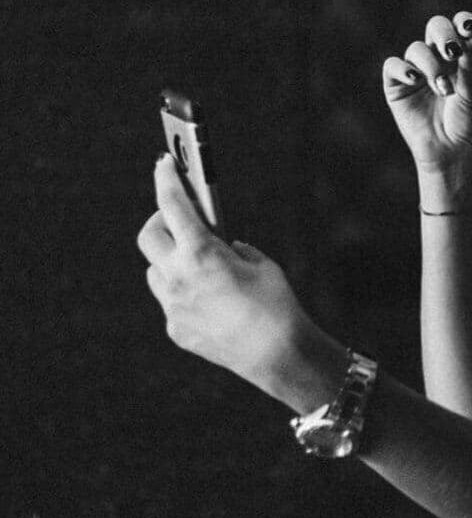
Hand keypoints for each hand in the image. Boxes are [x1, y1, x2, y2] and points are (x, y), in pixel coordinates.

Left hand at [138, 155, 310, 390]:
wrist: (276, 354)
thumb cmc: (276, 302)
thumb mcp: (260, 262)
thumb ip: (233, 248)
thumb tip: (220, 247)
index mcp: (200, 252)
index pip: (172, 204)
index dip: (166, 179)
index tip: (163, 163)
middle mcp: (177, 277)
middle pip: (149, 236)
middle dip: (161, 221)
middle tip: (181, 218)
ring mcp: (172, 306)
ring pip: (156, 271)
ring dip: (171, 259)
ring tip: (199, 261)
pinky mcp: (176, 328)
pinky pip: (171, 301)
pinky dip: (184, 291)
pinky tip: (210, 298)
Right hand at [382, 11, 471, 182]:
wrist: (453, 154)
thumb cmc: (468, 124)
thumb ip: (471, 62)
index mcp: (462, 57)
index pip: (460, 28)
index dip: (464, 22)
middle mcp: (438, 59)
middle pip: (435, 28)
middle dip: (444, 34)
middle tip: (453, 51)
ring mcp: (416, 72)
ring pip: (416, 48)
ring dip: (430, 65)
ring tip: (442, 89)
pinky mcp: (396, 87)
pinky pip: (393, 66)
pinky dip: (403, 69)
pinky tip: (415, 80)